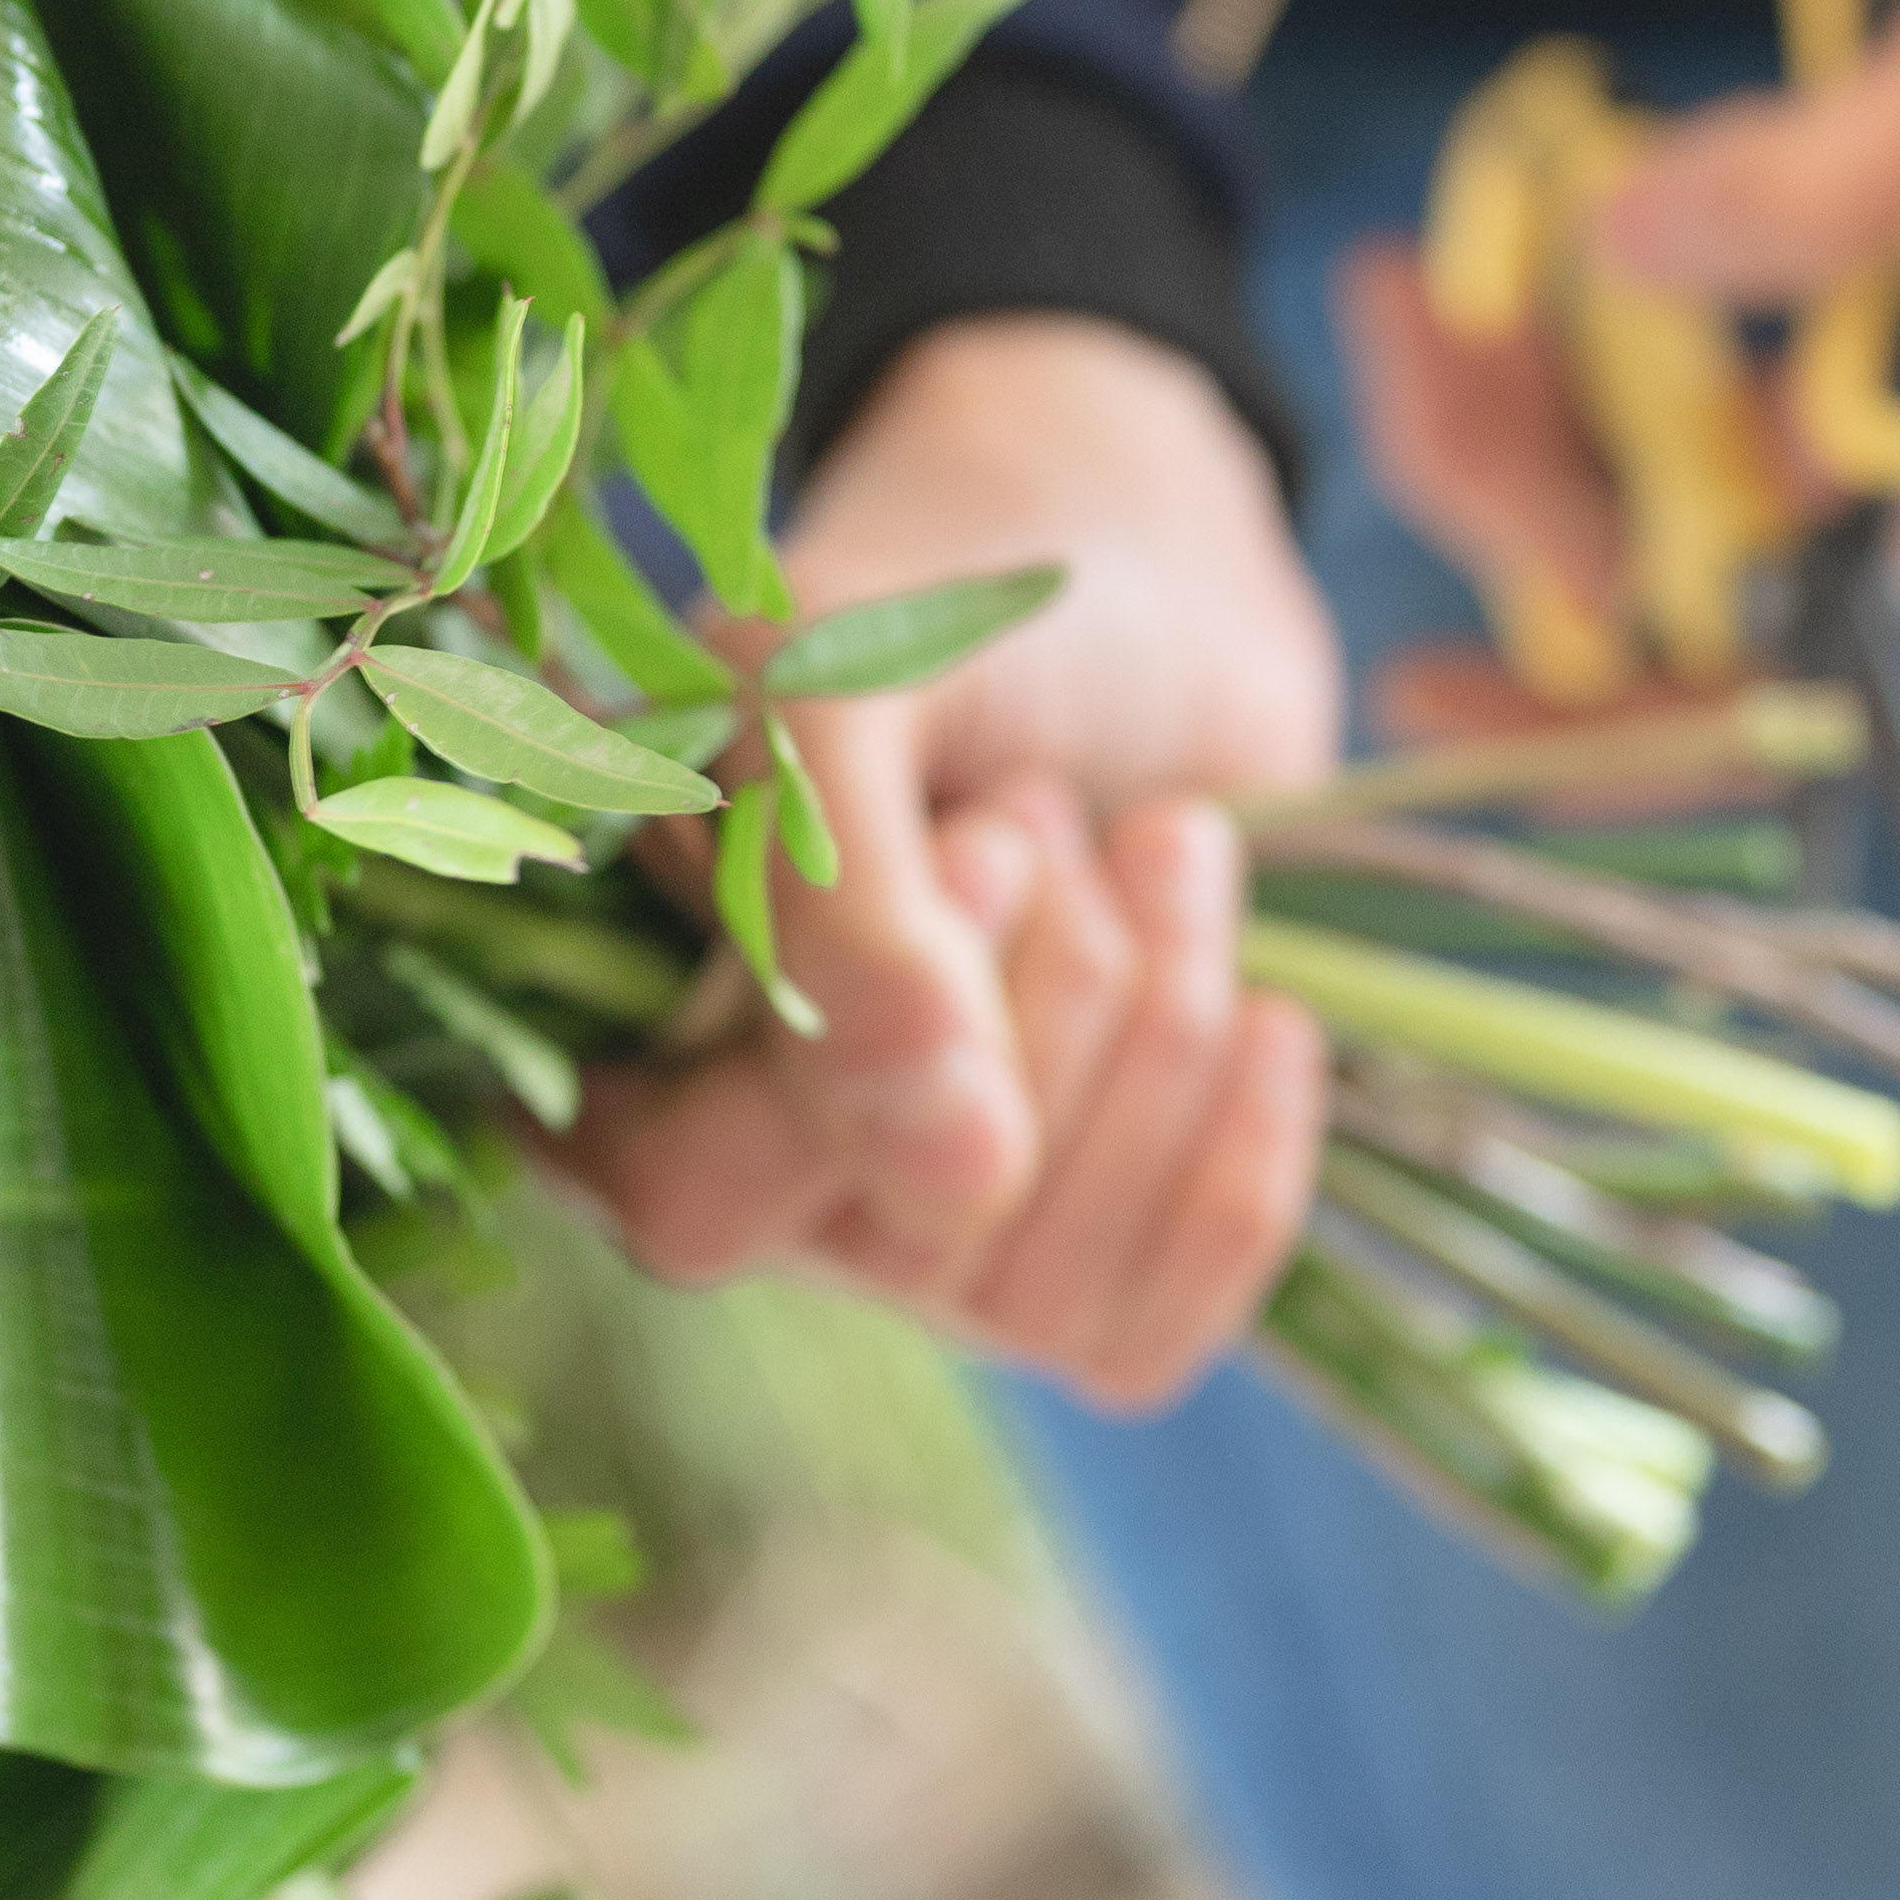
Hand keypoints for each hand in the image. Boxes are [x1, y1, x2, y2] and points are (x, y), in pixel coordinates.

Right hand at [558, 314, 1342, 1409]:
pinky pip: (1157, 1333)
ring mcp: (928, 1221)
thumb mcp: (846, 686)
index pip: (696, 1196)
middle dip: (1040, 999)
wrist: (1145, 566)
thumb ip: (841, 912)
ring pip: (1048, 1281)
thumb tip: (954, 1175)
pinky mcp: (1089, 1238)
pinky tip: (1270, 1007)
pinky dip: (1242, 1157)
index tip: (966, 848)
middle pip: (909, 1241)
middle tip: (1037, 809)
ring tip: (1153, 839)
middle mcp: (762, 1165)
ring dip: (1149, 1020)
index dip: (852, 1067)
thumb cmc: (948, 596)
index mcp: (629, 1032)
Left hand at [1355, 0, 1899, 618]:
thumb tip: (1623, 248)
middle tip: (1393, 304)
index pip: (1758, 670)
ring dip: (1511, 392)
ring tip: (1413, 265)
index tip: (1417, 670)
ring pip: (1651, 452)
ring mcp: (1895, 342)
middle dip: (1496, 478)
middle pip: (1661, 559)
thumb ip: (1840, 168)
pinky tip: (1510, 219)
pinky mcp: (1870, 250)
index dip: (1577, 709)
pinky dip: (1571, 312)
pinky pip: (1682, 344)